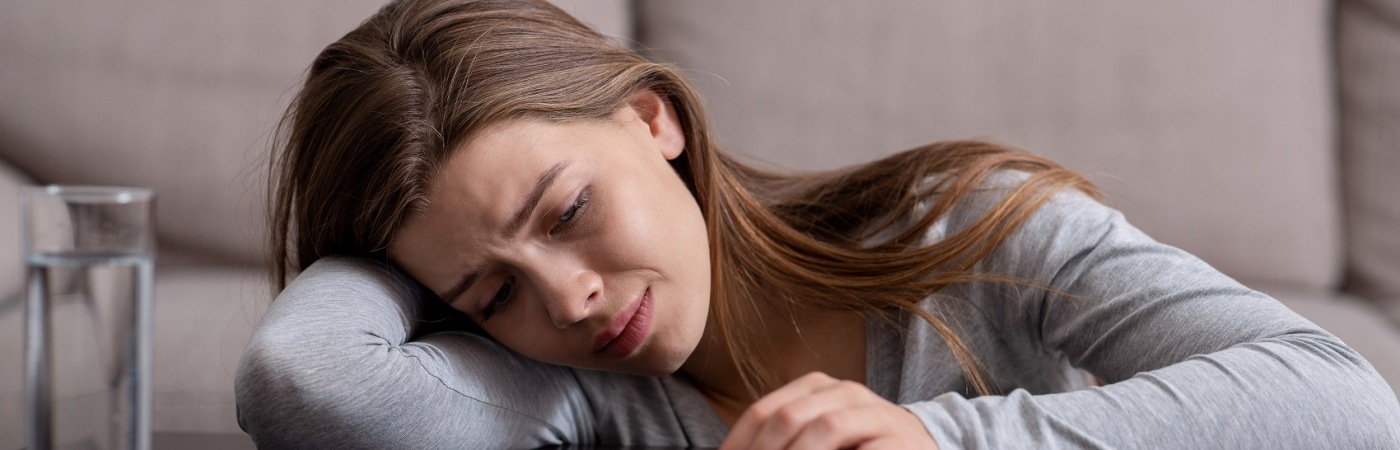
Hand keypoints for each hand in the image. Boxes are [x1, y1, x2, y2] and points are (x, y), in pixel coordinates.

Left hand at [719, 372, 938, 449]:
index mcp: (814, 387)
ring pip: (822, 429)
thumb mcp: (817, 438)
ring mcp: (872, 412)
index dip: (738, 444)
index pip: (762, 413)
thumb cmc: (860, 447)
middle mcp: (842, 392)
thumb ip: (784, 441)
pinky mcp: (896, 438)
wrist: (920, 447)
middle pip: (786, 418)